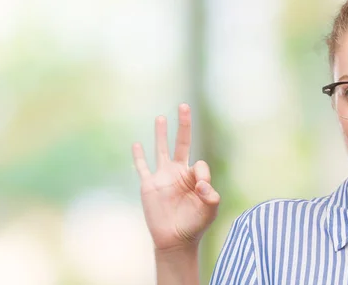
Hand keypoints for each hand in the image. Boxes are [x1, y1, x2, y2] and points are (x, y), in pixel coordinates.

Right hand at [132, 104, 220, 251]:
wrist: (175, 240)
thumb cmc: (195, 225)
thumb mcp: (210, 210)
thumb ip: (211, 195)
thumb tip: (200, 183)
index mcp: (195, 177)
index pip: (200, 164)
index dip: (202, 174)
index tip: (201, 189)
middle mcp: (179, 173)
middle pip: (182, 143)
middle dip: (184, 125)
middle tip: (184, 106)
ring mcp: (163, 177)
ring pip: (162, 149)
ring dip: (161, 134)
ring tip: (161, 117)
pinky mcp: (149, 185)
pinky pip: (142, 167)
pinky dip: (138, 157)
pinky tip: (136, 145)